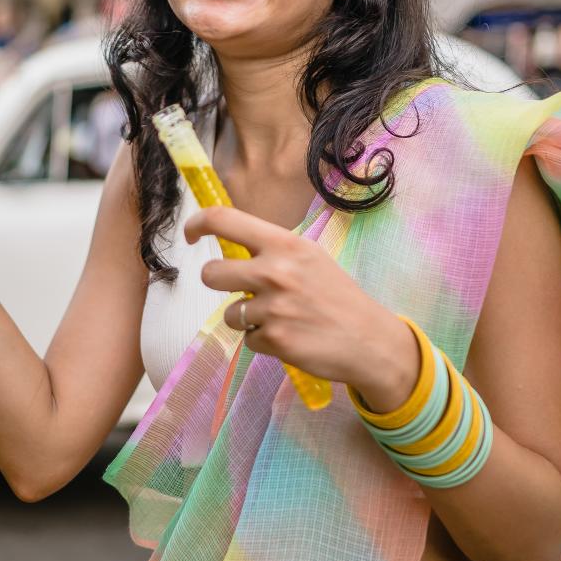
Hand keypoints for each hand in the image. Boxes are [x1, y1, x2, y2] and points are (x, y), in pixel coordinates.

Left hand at [185, 205, 418, 396]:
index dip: (197, 223)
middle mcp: (275, 272)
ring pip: (230, 313)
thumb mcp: (310, 258)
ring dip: (248, 318)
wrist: (370, 340)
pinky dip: (264, 340)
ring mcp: (273, 308)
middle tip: (242, 289)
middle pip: (211, 274)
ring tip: (281, 317)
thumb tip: (232, 246)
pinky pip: (248, 339)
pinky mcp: (274, 340)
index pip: (224, 220)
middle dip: (219, 283)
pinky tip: (291, 336)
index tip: (190, 233)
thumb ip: (273, 250)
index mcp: (285, 244)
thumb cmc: (338, 296)